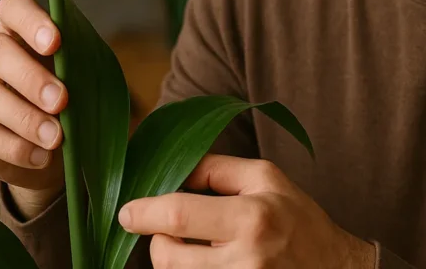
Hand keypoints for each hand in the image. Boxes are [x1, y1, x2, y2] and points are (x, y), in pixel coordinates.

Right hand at [0, 0, 67, 218]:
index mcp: (18, 27)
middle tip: (62, 101)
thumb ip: (80, 66)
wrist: (52, 143)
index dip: (31, 21)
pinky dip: (15, 147)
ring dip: (24, 117)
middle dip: (31, 77)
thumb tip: (82, 74)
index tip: (56, 43)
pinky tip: (42, 157)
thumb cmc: (71, 94)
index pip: (13, 7)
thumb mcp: (82, 75)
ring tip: (56, 137)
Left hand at [119, 155, 374, 268]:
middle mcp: (245, 260)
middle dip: (158, 242)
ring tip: (198, 250)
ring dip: (175, 262)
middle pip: (168, 257)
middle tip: (169, 233)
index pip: (178, 216)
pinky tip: (209, 263)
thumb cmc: (299, 220)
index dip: (143, 213)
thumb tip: (174, 167)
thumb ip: (218, 169)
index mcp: (252, 218)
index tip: (127, 212)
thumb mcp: (267, 179)